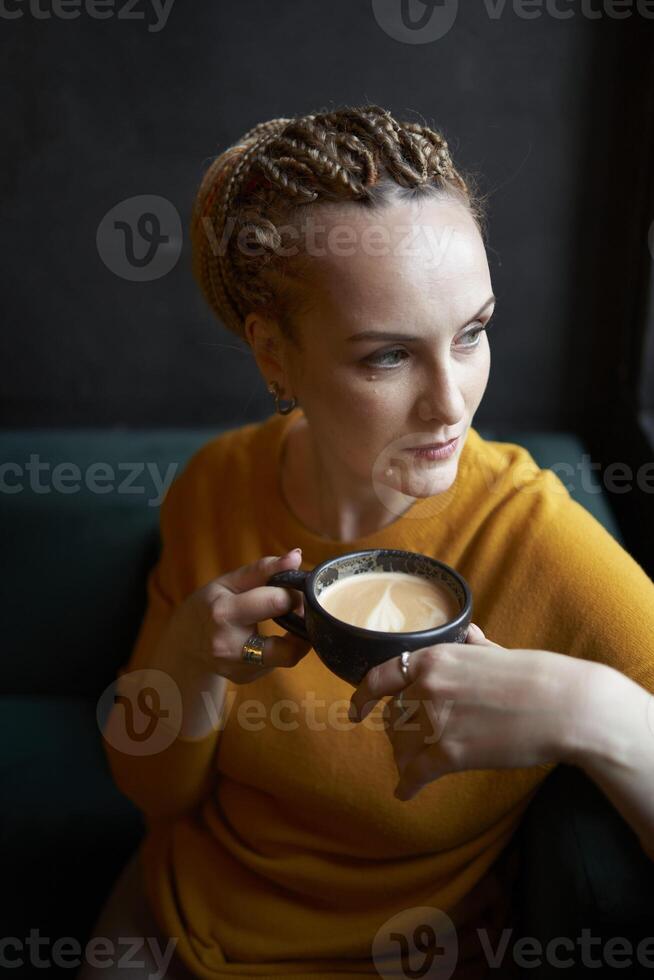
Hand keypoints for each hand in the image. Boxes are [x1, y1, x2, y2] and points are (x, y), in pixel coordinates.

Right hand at [166, 548, 311, 683]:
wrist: (185, 642)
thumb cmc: (210, 605)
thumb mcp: (230, 581)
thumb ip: (265, 568)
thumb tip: (296, 556)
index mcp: (225, 614)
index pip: (277, 602)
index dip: (294, 594)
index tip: (295, 589)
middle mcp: (230, 647)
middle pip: (289, 646)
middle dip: (302, 624)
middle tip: (298, 609)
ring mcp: (237, 667)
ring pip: (288, 658)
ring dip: (296, 639)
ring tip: (288, 621)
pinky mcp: (245, 678)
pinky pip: (277, 664)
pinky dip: (280, 649)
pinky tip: (268, 638)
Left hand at [348, 623, 589, 800]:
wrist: (561, 705)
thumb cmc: (534, 676)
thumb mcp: (494, 651)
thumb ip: (472, 646)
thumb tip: (469, 634)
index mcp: (432, 659)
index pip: (379, 677)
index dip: (362, 696)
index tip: (356, 710)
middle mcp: (425, 688)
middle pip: (394, 717)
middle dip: (398, 732)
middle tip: (407, 743)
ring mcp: (434, 722)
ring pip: (402, 747)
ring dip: (405, 759)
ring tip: (413, 768)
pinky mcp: (449, 755)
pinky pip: (415, 774)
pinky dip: (407, 786)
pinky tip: (404, 793)